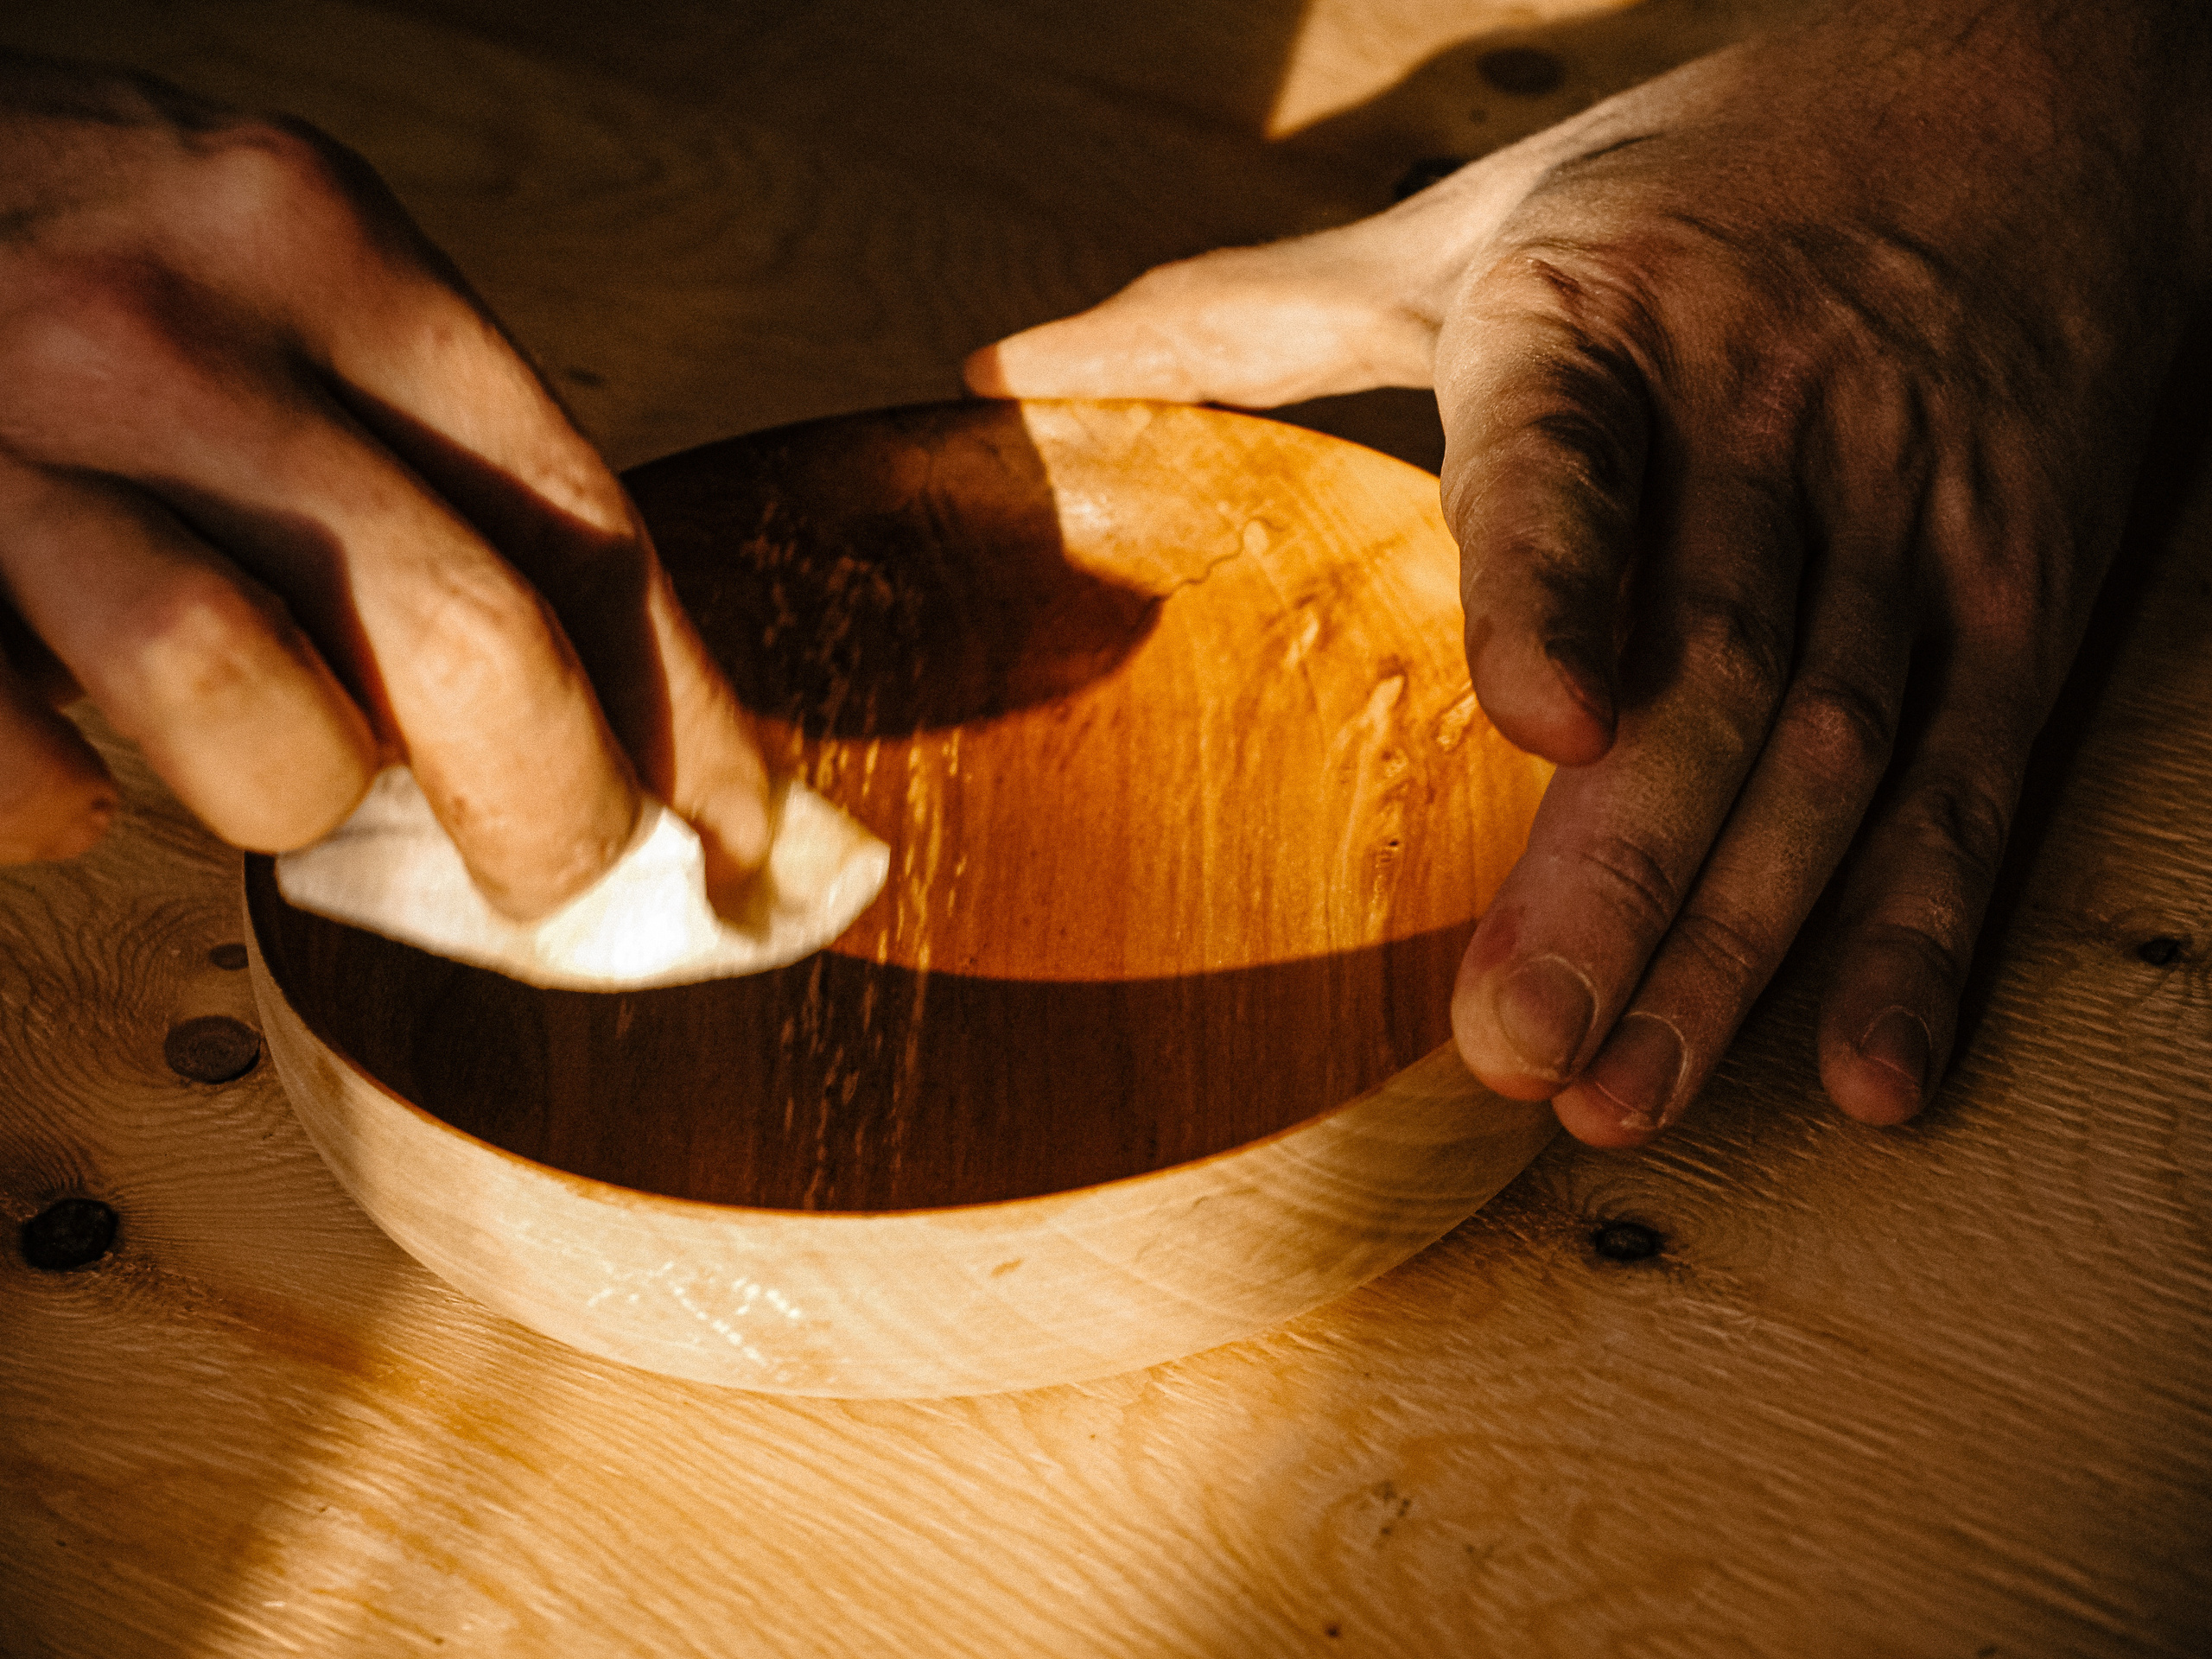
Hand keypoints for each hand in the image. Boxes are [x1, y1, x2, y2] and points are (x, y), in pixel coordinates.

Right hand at [0, 52, 768, 914]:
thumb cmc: (41, 271)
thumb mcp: (259, 295)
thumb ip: (410, 463)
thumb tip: (615, 717)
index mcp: (323, 248)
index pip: (579, 520)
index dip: (688, 711)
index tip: (748, 835)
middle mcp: (182, 323)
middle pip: (468, 637)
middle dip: (549, 813)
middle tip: (553, 885)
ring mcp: (14, 433)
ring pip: (260, 721)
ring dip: (288, 794)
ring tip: (261, 757)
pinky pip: (34, 779)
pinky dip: (68, 811)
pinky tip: (69, 765)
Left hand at [967, 0, 2211, 1143]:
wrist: (2040, 81)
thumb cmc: (1706, 176)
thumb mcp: (1476, 226)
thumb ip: (1251, 311)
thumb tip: (1003, 369)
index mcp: (1606, 326)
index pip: (1575, 460)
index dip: (1558, 584)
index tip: (1537, 721)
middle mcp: (1775, 422)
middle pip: (1708, 665)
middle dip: (1619, 871)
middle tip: (1515, 1046)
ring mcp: (1913, 515)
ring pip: (1829, 750)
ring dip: (1737, 939)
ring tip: (1625, 1089)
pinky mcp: (2024, 592)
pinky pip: (1973, 777)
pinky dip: (1918, 932)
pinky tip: (1858, 1073)